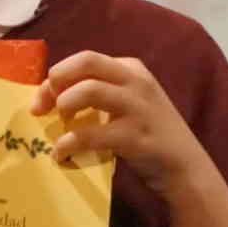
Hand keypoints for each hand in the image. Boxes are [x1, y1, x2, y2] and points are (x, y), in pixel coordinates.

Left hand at [31, 52, 227, 226]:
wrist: (185, 167)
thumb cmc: (148, 133)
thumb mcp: (128, 102)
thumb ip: (98, 92)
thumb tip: (49, 95)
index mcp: (131, 69)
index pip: (85, 59)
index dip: (57, 75)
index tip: (41, 99)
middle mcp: (136, 81)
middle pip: (87, 62)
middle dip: (57, 80)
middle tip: (44, 106)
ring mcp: (139, 108)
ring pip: (90, 90)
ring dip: (65, 105)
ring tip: (59, 127)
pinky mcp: (136, 136)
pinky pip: (92, 134)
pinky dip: (69, 143)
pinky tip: (62, 154)